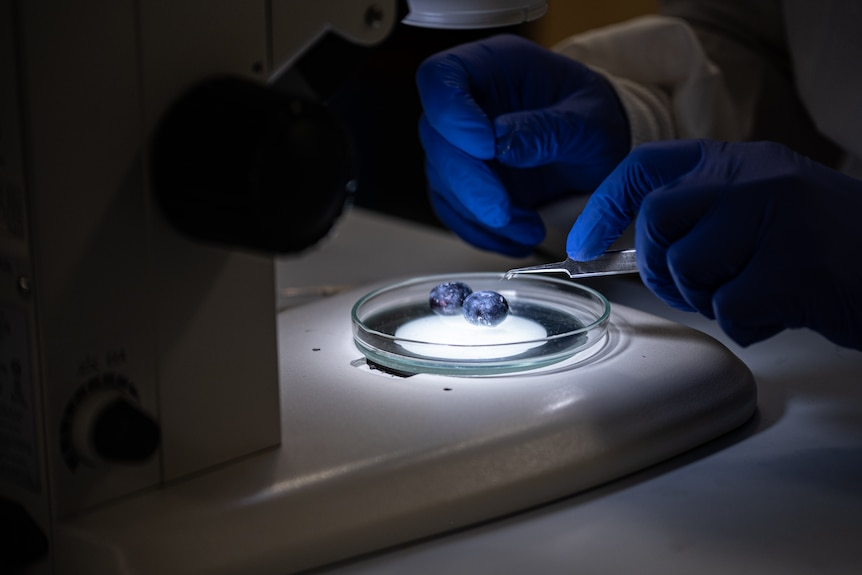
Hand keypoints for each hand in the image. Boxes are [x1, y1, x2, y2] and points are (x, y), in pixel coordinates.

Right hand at [417, 34, 629, 256]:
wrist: (601, 150)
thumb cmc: (597, 120)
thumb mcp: (590, 120)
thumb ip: (548, 129)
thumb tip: (501, 143)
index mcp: (493, 64)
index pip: (441, 77)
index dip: (452, 113)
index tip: (485, 147)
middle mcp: (468, 102)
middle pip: (436, 137)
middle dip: (468, 182)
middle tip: (502, 211)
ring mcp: (461, 144)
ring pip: (443, 180)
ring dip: (481, 214)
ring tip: (530, 228)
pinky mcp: (464, 182)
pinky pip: (455, 210)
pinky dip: (483, 231)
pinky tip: (517, 236)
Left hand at [567, 139, 861, 348]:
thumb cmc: (829, 245)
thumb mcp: (764, 206)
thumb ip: (704, 213)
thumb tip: (628, 247)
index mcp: (741, 161)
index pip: (647, 168)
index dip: (604, 207)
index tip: (583, 243)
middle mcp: (755, 178)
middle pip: (657, 222)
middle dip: (662, 267)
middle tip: (695, 286)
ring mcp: (775, 218)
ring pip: (688, 269)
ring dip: (710, 298)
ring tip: (756, 292)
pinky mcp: (793, 268)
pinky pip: (729, 310)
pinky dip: (747, 324)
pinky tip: (781, 309)